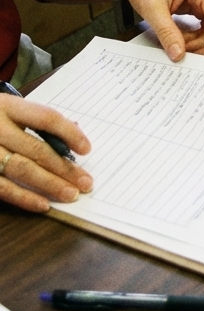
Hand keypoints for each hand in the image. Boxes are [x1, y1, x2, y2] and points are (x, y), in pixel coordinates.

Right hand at [0, 97, 91, 213]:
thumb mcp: (7, 108)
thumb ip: (35, 119)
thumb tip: (73, 130)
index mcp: (6, 106)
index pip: (45, 118)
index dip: (69, 133)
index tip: (87, 149)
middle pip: (36, 148)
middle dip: (64, 168)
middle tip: (86, 182)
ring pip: (21, 169)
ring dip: (50, 184)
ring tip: (70, 194)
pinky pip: (2, 187)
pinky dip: (24, 198)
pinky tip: (43, 205)